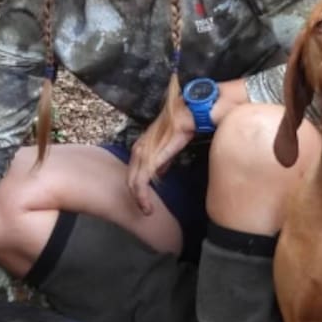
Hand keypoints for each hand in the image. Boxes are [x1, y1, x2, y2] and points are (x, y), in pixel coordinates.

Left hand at [126, 95, 196, 214]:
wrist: (191, 111)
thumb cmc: (184, 124)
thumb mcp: (170, 145)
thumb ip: (163, 159)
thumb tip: (160, 173)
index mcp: (142, 146)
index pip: (134, 172)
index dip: (137, 189)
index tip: (145, 202)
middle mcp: (139, 148)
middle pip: (130, 179)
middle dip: (136, 197)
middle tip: (146, 211)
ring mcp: (144, 152)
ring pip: (134, 181)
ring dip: (139, 199)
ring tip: (147, 211)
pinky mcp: (152, 155)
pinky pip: (142, 180)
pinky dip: (142, 195)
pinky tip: (147, 206)